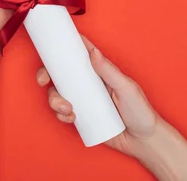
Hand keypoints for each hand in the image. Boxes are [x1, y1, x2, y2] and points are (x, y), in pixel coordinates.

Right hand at [36, 35, 157, 155]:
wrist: (143, 141)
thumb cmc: (141, 112)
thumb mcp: (127, 88)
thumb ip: (109, 71)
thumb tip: (93, 52)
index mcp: (100, 70)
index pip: (80, 53)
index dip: (64, 47)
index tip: (50, 46)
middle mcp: (89, 83)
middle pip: (61, 73)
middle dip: (47, 75)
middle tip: (43, 80)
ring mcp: (84, 99)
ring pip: (58, 93)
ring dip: (54, 99)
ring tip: (67, 109)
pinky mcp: (82, 116)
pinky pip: (63, 112)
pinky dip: (61, 114)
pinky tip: (71, 118)